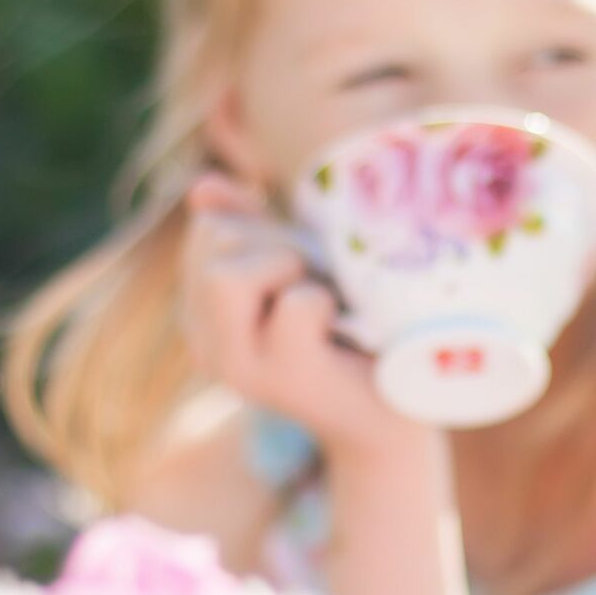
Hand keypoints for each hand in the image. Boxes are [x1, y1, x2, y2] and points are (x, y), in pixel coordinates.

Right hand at [180, 173, 421, 460]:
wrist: (395, 407)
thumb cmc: (349, 324)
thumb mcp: (295, 264)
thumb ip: (247, 223)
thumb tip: (201, 187)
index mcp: (200, 314)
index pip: (208, 227)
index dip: (265, 225)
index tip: (300, 264)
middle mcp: (206, 345)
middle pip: (213, 241)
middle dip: (278, 241)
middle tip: (318, 280)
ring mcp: (239, 367)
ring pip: (227, 276)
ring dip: (292, 268)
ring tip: (323, 300)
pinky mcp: (283, 381)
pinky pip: (297, 305)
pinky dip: (328, 303)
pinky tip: (341, 330)